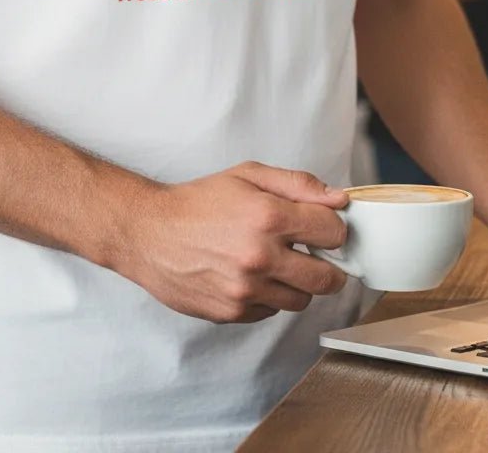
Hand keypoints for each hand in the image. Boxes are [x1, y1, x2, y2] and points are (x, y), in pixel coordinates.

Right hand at [120, 161, 349, 323]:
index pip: (334, 232)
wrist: (148, 232)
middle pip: (327, 278)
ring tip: (279, 264)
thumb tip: (339, 199)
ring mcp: (245, 289)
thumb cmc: (199, 201)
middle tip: (318, 255)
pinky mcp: (231, 312)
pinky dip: (269, 297)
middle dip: (330, 266)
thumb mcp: (250, 175)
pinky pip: (271, 311)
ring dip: (298, 284)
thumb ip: (299, 184)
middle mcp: (260, 256)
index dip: (334, 228)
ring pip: (301, 300)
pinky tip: (253, 277)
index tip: (325, 228)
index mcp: (269, 216)